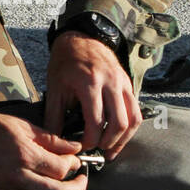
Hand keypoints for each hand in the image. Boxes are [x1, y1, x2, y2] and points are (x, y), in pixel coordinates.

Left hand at [44, 30, 141, 160]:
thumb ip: (54, 116)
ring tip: (111, 150)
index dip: (90, 140)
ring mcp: (122, 83)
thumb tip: (54, 141)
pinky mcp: (128, 84)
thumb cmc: (65, 62)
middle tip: (98, 151)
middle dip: (109, 143)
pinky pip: (135, 110)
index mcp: (89, 83)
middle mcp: (110, 83)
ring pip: (133, 118)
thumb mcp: (55, 88)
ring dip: (124, 138)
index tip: (82, 147)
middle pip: (119, 123)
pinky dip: (129, 126)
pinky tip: (118, 136)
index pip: (96, 121)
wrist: (81, 38)